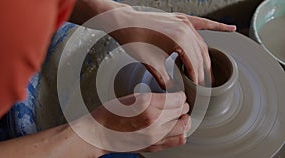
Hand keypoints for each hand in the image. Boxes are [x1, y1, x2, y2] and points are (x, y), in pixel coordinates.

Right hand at [80, 92, 190, 151]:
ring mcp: (154, 136)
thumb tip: (172, 99)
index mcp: (147, 105)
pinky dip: (180, 133)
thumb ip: (154, 98)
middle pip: (181, 112)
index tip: (178, 95)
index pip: (177, 99)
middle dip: (182, 106)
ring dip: (183, 119)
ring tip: (179, 116)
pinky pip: (177, 140)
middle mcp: (153, 121)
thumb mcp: (132, 97)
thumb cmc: (111, 113)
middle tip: (179, 104)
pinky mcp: (153, 146)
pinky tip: (175, 128)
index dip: (180, 96)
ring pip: (183, 127)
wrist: (100, 133)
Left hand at [109, 10, 235, 87]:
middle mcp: (186, 29)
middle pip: (201, 55)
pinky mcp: (181, 18)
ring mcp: (184, 22)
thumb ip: (165, 78)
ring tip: (210, 71)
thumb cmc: (134, 39)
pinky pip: (202, 23)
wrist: (123, 22)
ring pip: (202, 42)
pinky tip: (230, 28)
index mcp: (180, 39)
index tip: (199, 89)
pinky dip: (216, 27)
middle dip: (204, 71)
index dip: (198, 79)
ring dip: (206, 58)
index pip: (195, 64)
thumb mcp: (150, 63)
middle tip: (205, 85)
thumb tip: (174, 91)